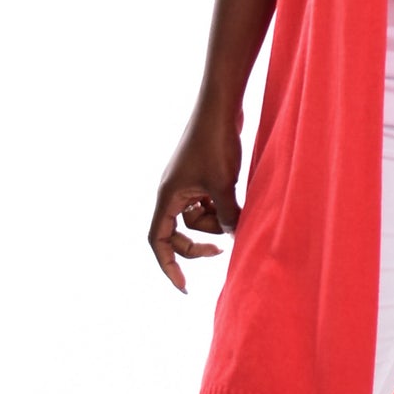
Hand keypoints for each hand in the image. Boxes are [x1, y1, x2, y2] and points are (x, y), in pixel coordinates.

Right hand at [149, 108, 243, 293]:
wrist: (221, 107)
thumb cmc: (217, 143)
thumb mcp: (223, 186)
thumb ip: (227, 217)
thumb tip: (233, 238)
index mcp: (168, 196)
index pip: (159, 240)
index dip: (169, 265)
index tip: (184, 286)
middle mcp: (171, 191)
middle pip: (178, 233)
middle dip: (198, 245)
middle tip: (222, 252)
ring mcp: (185, 183)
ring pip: (197, 217)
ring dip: (215, 220)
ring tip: (234, 204)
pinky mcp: (199, 175)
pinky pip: (205, 202)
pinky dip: (219, 206)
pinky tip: (234, 194)